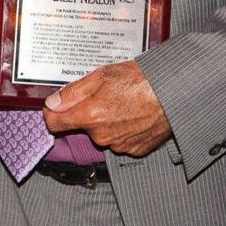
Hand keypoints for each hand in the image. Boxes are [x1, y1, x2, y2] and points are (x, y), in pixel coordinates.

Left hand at [43, 60, 170, 156]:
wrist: (173, 93)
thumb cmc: (141, 80)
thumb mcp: (102, 74)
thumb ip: (73, 91)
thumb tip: (52, 103)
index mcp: (90, 115)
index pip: (54, 124)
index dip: (52, 113)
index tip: (57, 106)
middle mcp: (102, 135)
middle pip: (81, 126)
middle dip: (86, 112)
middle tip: (104, 94)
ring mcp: (119, 145)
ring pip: (101, 133)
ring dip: (106, 120)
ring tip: (123, 102)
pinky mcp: (134, 150)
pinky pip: (119, 139)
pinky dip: (122, 129)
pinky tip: (133, 114)